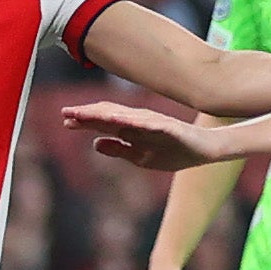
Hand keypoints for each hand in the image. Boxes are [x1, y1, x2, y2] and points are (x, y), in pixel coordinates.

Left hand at [65, 101, 222, 175]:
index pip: (104, 122)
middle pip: (109, 115)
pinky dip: (132, 120)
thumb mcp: (140, 156)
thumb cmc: (174, 151)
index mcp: (132, 129)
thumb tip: (95, 143)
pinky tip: (118, 120)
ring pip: (124, 116)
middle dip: (88, 114)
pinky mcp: (168, 126)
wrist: (205, 150)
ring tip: (85, 113)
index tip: (65, 120)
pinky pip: (147, 123)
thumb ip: (119, 149)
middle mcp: (139, 121)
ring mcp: (153, 122)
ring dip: (104, 114)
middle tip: (66, 113)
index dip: (85, 121)